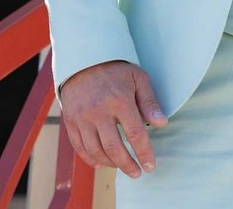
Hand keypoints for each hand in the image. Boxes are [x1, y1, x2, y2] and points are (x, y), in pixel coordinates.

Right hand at [59, 60, 167, 177]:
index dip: (144, 152)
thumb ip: (149, 102)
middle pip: (114, 147)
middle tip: (137, 172)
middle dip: (127, 164)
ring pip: (95, 150)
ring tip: (122, 166)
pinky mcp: (70, 120)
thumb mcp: (138, 78)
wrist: (84, 59)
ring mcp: (82, 117)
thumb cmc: (116, 68)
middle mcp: (98, 111)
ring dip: (110, 163)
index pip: (134, 134)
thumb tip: (161, 123)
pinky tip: (102, 163)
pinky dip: (90, 158)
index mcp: (119, 100)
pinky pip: (79, 146)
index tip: (150, 165)